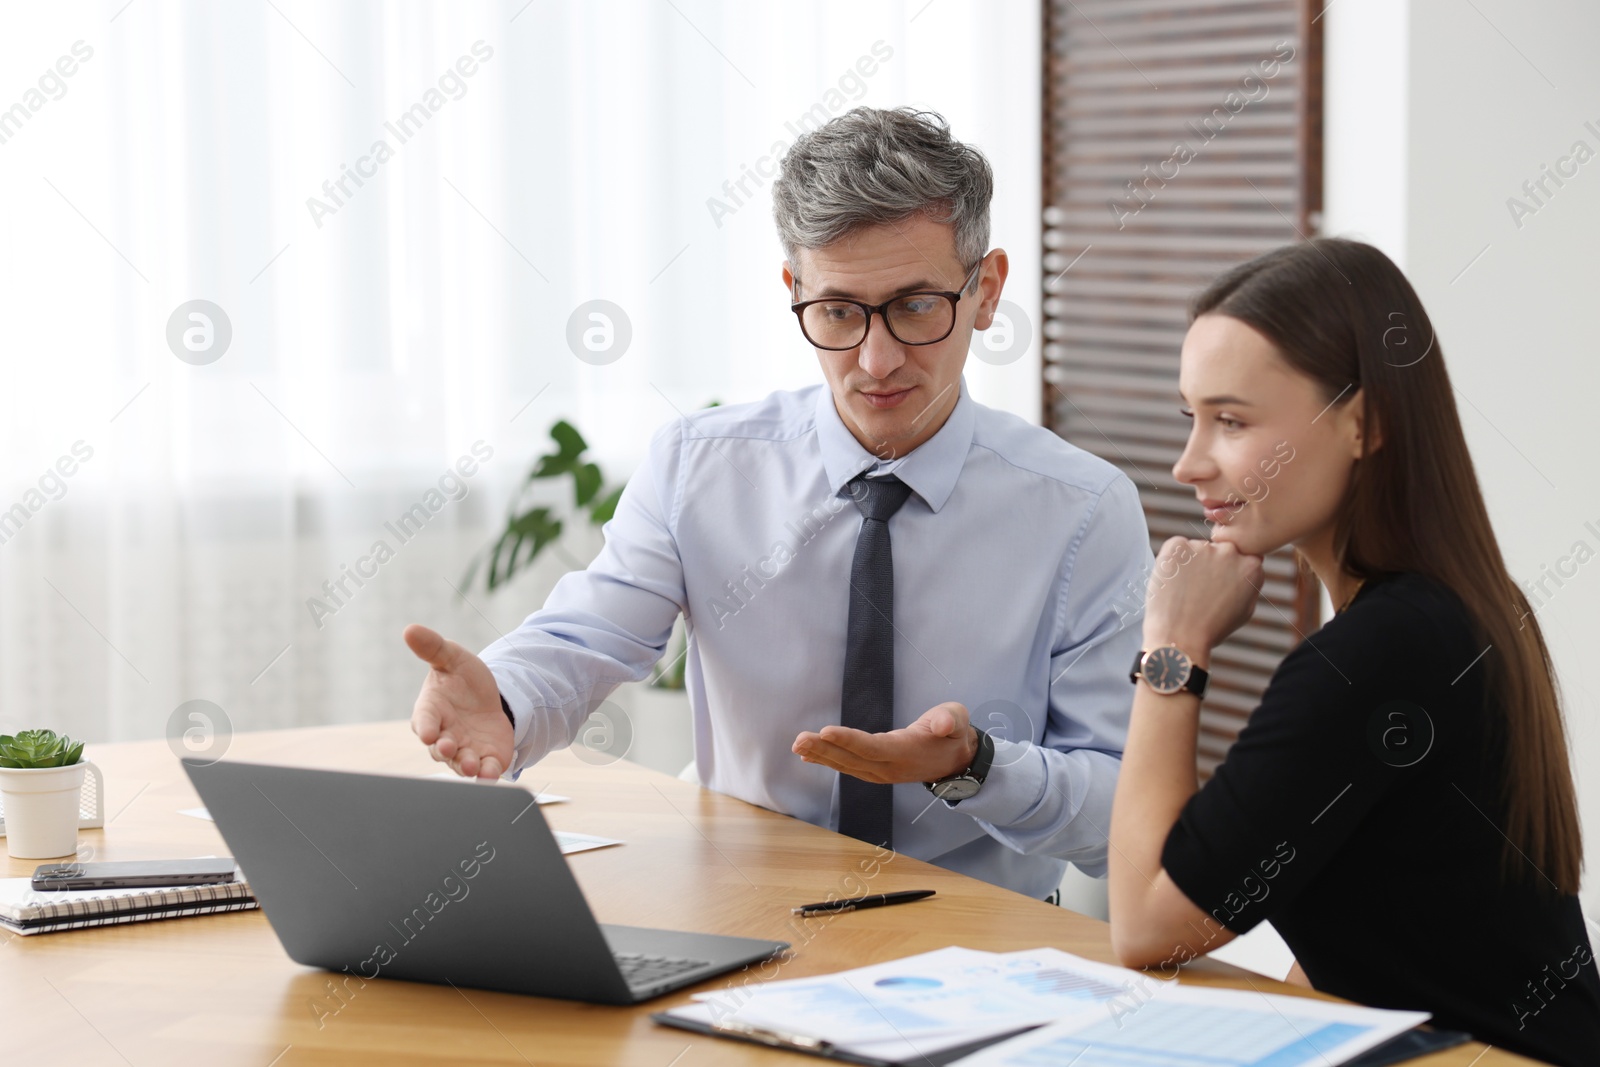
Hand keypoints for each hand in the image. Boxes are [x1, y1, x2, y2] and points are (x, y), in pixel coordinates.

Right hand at [404, 623, 512, 779]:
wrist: (490, 698)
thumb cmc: (463, 679)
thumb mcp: (453, 658)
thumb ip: (433, 647)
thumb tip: (410, 629)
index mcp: (431, 711)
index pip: (425, 721)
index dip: (427, 727)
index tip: (429, 732)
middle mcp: (444, 735)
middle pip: (439, 748)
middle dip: (443, 750)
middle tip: (448, 748)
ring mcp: (463, 750)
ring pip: (460, 763)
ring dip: (465, 766)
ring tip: (472, 766)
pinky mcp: (485, 759)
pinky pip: (484, 771)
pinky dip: (486, 775)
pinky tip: (490, 775)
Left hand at [793, 702, 977, 783]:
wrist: (955, 761)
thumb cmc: (952, 734)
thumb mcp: (956, 720)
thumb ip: (950, 721)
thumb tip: (943, 724)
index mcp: (907, 752)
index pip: (874, 747)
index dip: (849, 741)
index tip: (826, 732)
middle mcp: (890, 767)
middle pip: (853, 759)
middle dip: (825, 750)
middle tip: (800, 740)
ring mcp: (881, 772)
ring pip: (847, 765)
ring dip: (821, 756)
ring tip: (798, 746)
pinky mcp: (875, 771)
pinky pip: (848, 767)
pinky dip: (827, 761)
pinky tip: (808, 756)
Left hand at [1143, 537, 1263, 655]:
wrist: (1180, 637)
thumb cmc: (1211, 629)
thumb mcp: (1245, 609)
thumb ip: (1249, 583)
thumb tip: (1248, 566)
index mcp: (1251, 566)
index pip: (1241, 556)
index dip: (1226, 571)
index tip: (1217, 584)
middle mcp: (1230, 551)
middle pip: (1219, 549)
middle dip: (1210, 564)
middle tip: (1197, 589)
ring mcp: (1203, 547)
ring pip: (1196, 549)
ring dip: (1190, 563)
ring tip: (1183, 591)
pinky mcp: (1178, 546)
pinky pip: (1176, 548)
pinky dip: (1172, 561)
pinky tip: (1172, 583)